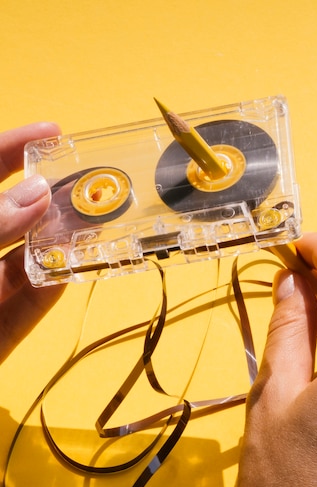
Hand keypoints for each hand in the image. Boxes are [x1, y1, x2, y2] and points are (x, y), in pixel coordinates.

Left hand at [0, 123, 63, 363]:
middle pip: (9, 217)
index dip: (10, 149)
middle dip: (46, 200)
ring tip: (92, 227)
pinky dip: (50, 291)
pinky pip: (26, 309)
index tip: (53, 132)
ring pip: (23, 263)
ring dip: (58, 247)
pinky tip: (74, 271)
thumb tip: (35, 194)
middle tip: (87, 187)